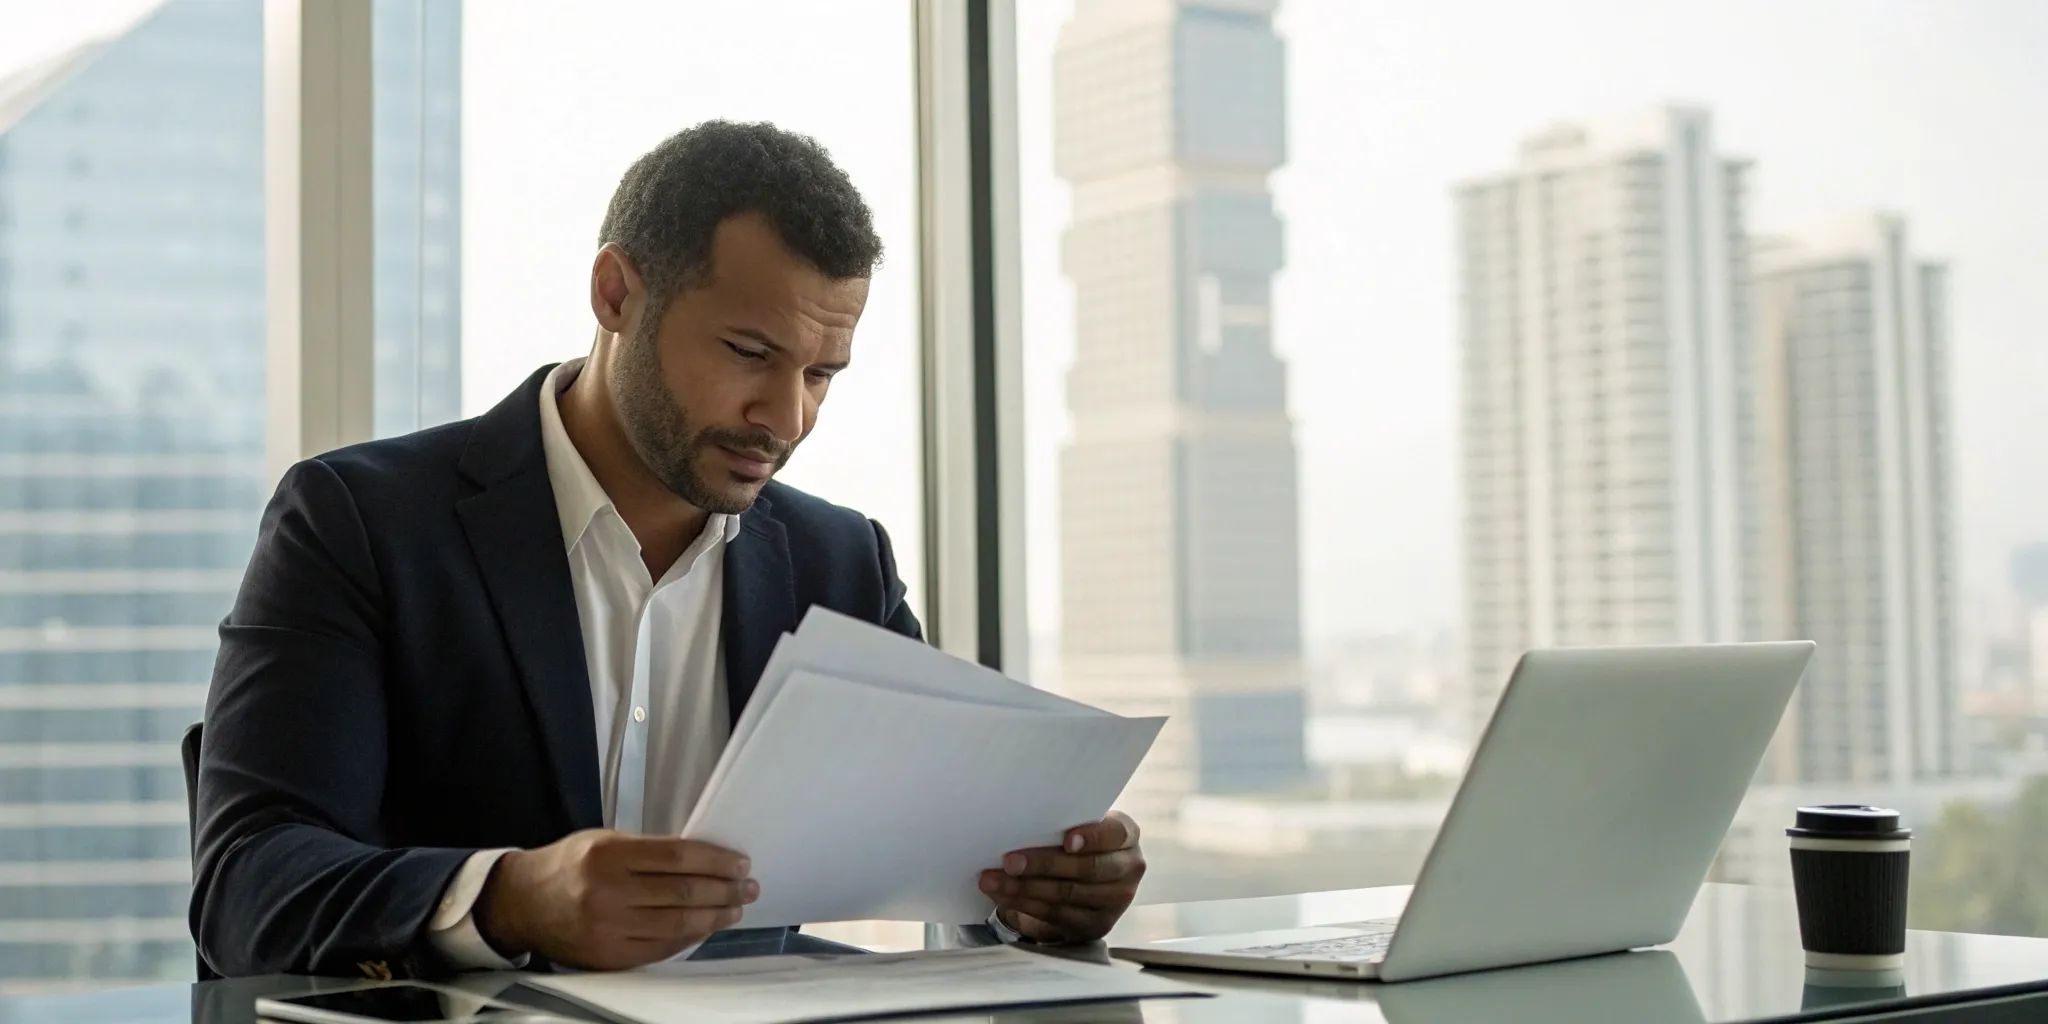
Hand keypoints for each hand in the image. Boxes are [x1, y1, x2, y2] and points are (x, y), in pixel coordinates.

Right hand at [476, 829, 756, 970]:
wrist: (522, 903)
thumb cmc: (568, 866)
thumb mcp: (604, 841)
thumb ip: (649, 850)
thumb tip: (703, 860)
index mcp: (608, 854)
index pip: (678, 856)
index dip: (716, 861)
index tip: (740, 863)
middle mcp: (607, 892)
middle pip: (683, 892)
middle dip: (724, 890)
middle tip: (748, 887)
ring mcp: (608, 929)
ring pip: (678, 925)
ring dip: (715, 917)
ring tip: (734, 909)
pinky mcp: (609, 957)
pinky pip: (661, 949)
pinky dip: (689, 939)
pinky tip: (704, 928)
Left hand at [979, 811, 1143, 943]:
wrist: (1089, 878)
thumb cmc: (1078, 842)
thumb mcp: (1080, 827)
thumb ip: (1063, 825)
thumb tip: (1018, 825)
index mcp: (1126, 836)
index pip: (1115, 834)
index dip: (1093, 837)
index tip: (1067, 840)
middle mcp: (1129, 868)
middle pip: (1087, 869)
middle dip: (1044, 865)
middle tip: (1009, 862)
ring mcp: (1116, 901)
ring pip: (1068, 894)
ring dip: (1025, 888)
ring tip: (994, 881)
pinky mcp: (1098, 925)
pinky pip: (1058, 915)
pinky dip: (1027, 905)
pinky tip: (1005, 897)